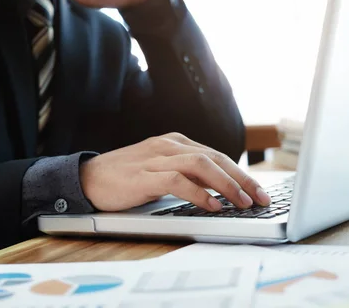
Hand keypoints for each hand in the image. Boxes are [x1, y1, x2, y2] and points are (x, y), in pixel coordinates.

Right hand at [80, 133, 271, 211]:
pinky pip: (177, 180)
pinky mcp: (143, 175)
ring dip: (226, 184)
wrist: (87, 178)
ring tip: (243, 203)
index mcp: (175, 143)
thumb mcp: (161, 171)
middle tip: (261, 198)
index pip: (217, 155)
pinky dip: (198, 193)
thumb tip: (220, 190)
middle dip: (242, 178)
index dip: (241, 173)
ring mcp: (156, 158)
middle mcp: (169, 146)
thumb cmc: (126, 177)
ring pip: (201, 165)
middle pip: (215, 157)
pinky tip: (212, 205)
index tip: (259, 191)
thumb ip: (187, 175)